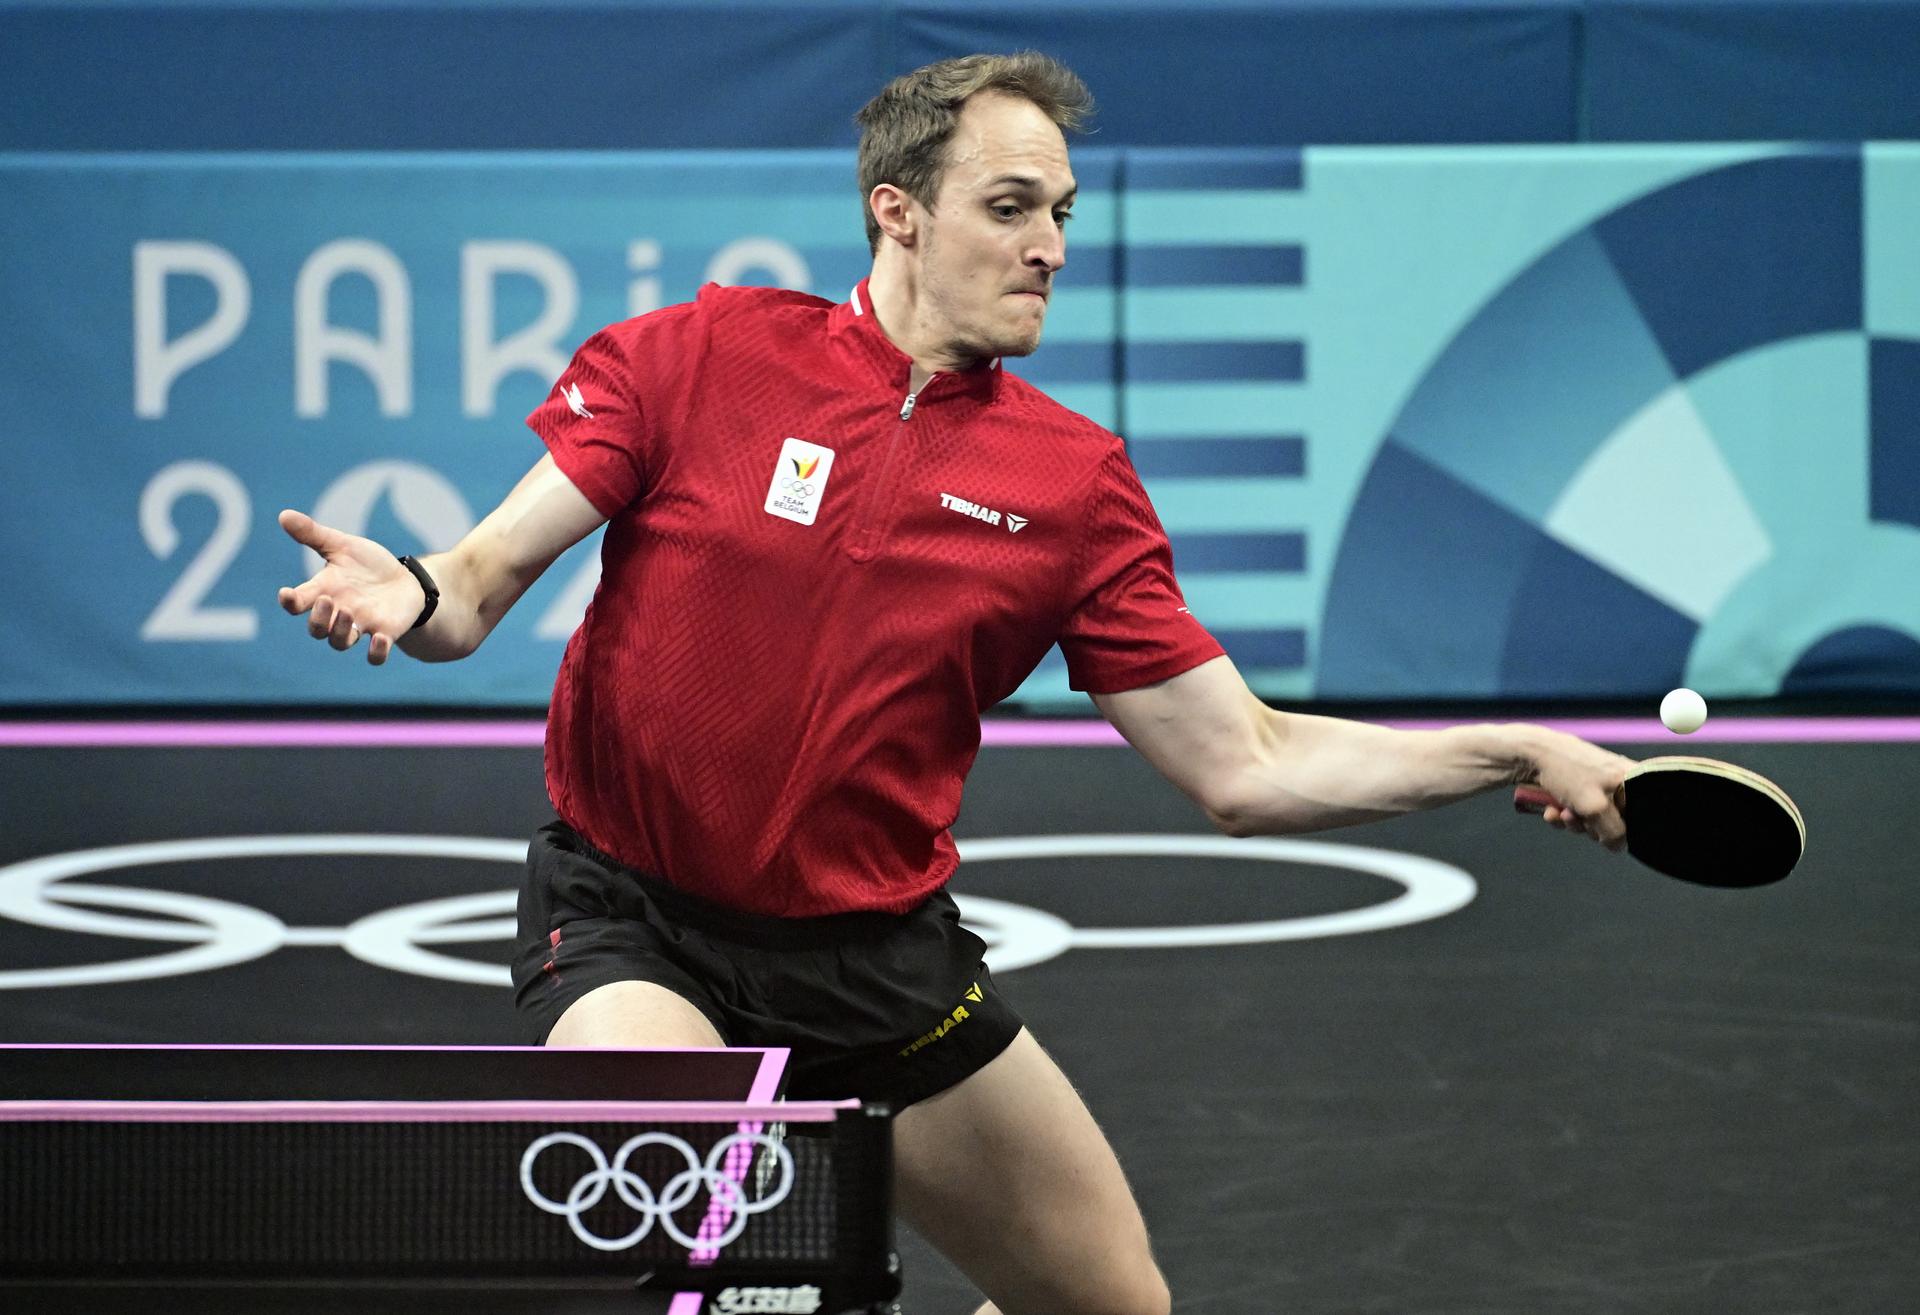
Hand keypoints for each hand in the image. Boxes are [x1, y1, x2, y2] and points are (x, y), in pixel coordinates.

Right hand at [275, 509, 423, 664]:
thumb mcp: (343, 545)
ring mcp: (361, 626)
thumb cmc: (367, 565)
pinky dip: (375, 653)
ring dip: (340, 632)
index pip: (298, 602)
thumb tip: (283, 514)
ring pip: (340, 642)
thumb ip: (313, 534)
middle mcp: (338, 613)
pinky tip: (379, 638)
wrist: (403, 581)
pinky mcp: (384, 635)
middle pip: (317, 630)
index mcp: (324, 591)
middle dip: (318, 620)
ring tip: (348, 612)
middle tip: (327, 601)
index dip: (290, 602)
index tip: (286, 595)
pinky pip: (375, 656)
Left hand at [1524, 732, 1634, 850]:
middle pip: (1615, 822)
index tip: (1605, 827)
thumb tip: (1617, 845)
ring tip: (1560, 812)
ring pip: (1591, 820)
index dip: (1624, 828)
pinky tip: (1549, 811)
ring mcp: (1595, 785)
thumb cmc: (1566, 772)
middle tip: (1575, 815)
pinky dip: (1561, 816)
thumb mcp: (1595, 807)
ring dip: (1572, 823)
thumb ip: (1613, 831)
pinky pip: (1575, 813)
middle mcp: (1618, 781)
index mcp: (1633, 778)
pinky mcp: (1574, 789)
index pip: (1643, 815)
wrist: (1527, 753)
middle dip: (1591, 825)